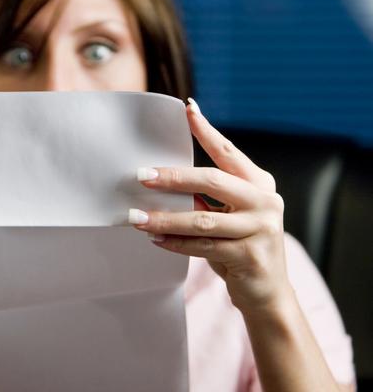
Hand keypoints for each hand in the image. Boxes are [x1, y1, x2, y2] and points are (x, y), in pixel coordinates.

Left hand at [129, 98, 292, 312]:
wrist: (268, 293)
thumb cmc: (240, 246)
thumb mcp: (229, 215)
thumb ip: (207, 197)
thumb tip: (161, 179)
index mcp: (259, 183)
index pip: (228, 151)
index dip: (206, 130)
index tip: (187, 109)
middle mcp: (265, 201)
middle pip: (212, 180)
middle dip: (173, 177)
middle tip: (141, 176)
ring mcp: (260, 228)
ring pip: (202, 219)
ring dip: (165, 218)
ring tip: (136, 217)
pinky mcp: (249, 255)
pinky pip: (202, 246)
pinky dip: (175, 243)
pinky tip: (155, 239)